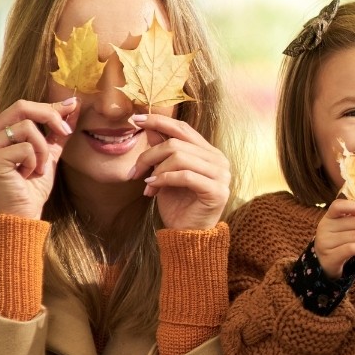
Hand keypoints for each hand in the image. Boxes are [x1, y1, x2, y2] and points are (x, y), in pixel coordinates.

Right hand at [0, 98, 76, 218]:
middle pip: (21, 107)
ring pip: (27, 128)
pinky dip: (35, 162)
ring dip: (42, 149)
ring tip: (37, 167)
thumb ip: (57, 132)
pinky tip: (26, 175)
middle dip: (50, 116)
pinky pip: (25, 148)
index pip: (23, 106)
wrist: (24, 211)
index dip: (50, 106)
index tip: (74, 106)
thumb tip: (73, 106)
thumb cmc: (33, 185)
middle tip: (66, 132)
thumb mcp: (49, 153)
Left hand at [131, 114, 232, 230]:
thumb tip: (148, 127)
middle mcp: (219, 160)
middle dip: (149, 155)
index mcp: (208, 152)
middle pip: (176, 143)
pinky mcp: (217, 190)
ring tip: (146, 185)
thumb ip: (162, 150)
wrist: (188, 234)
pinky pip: (185, 176)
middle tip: (133, 172)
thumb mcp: (164, 173)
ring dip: (155, 170)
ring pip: (180, 157)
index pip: (183, 128)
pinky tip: (152, 189)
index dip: (159, 121)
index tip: (135, 119)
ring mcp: (221, 175)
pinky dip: (164, 180)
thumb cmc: (178, 204)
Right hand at [314, 199, 354, 278]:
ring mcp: (325, 242)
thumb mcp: (345, 228)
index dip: (351, 206)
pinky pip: (350, 249)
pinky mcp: (330, 256)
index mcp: (330, 217)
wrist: (326, 262)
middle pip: (354, 223)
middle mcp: (325, 227)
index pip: (337, 206)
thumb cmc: (341, 241)